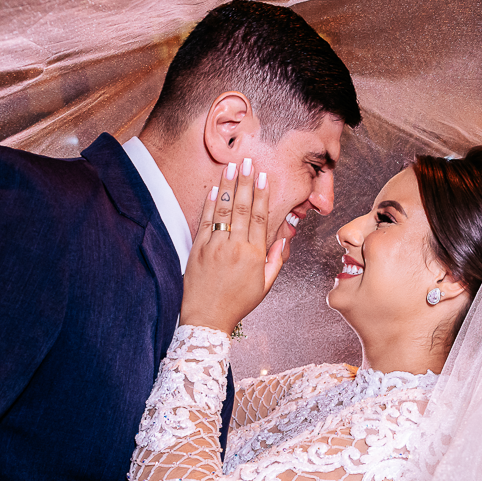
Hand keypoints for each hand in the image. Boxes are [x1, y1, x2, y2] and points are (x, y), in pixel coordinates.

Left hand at [179, 161, 289, 334]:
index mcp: (254, 255)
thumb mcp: (264, 286)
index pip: (260, 218)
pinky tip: (212, 189)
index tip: (262, 177)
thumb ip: (275, 261)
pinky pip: (204, 221)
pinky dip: (208, 204)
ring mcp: (215, 246)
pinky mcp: (198, 249)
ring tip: (231, 167)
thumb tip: (283, 241)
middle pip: (242, 208)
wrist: (207, 318)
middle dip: (245, 183)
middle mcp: (236, 247)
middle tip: (247, 162)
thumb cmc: (237, 304)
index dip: (262, 195)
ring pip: (223, 210)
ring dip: (227, 186)